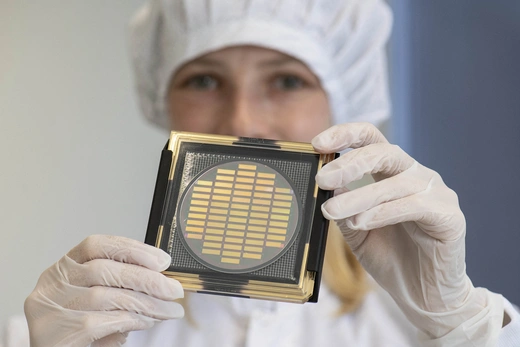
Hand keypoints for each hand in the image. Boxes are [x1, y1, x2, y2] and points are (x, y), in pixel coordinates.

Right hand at [24, 235, 183, 346]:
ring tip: (169, 310)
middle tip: (174, 289)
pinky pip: (108, 320)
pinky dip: (134, 319)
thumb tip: (158, 280)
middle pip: (106, 269)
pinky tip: (148, 321)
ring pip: (110, 296)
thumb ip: (116, 286)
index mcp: (61, 270)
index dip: (131, 248)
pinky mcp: (63, 333)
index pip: (96, 246)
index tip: (161, 260)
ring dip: (148, 302)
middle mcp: (54, 285)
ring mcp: (55, 308)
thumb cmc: (72, 330)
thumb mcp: (89, 301)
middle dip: (148, 279)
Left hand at [312, 123, 502, 343]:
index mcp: (392, 174)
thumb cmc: (390, 258)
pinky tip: (362, 222)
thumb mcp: (356, 230)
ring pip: (395, 182)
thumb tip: (326, 184)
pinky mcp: (450, 215)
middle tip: (322, 179)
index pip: (371, 140)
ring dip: (359, 196)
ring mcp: (436, 193)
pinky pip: (415, 205)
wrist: (422, 296)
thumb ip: (343, 206)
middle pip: (383, 152)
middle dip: (349, 163)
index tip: (317, 143)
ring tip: (333, 211)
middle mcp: (415, 176)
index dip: (345, 134)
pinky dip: (384, 212)